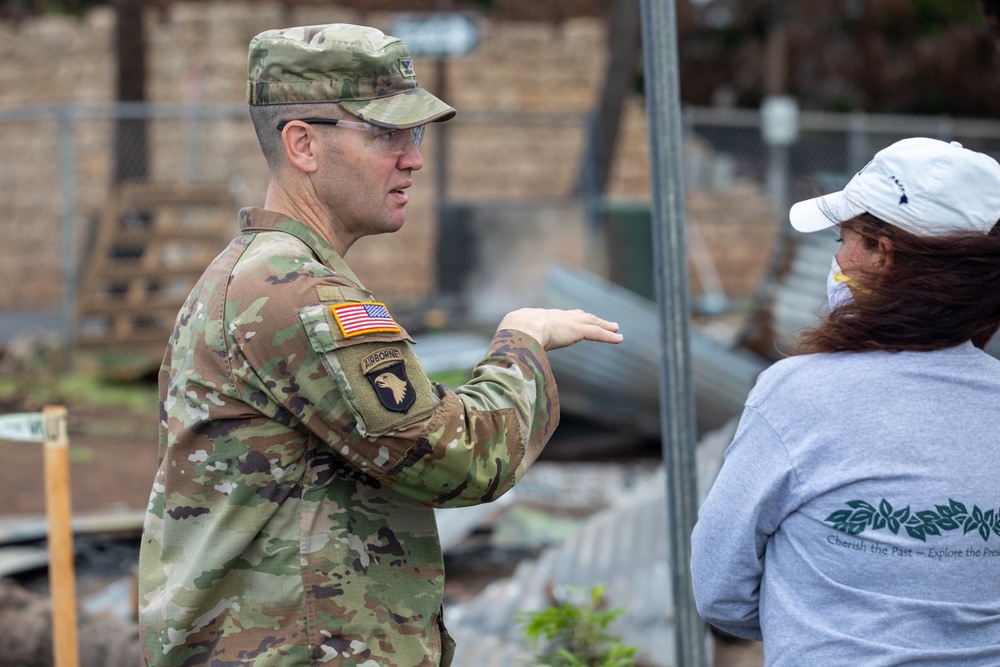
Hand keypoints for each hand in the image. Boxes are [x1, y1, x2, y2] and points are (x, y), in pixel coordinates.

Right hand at [497, 308, 622, 350]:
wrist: (519, 328)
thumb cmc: (510, 336)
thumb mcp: (511, 341)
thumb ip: (513, 349)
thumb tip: (503, 361)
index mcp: (540, 318)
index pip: (557, 318)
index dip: (567, 320)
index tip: (572, 321)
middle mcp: (556, 317)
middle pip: (578, 316)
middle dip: (589, 318)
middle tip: (600, 320)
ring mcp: (567, 323)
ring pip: (591, 323)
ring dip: (604, 325)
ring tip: (616, 328)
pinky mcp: (576, 330)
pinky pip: (597, 333)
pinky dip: (609, 336)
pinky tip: (620, 338)